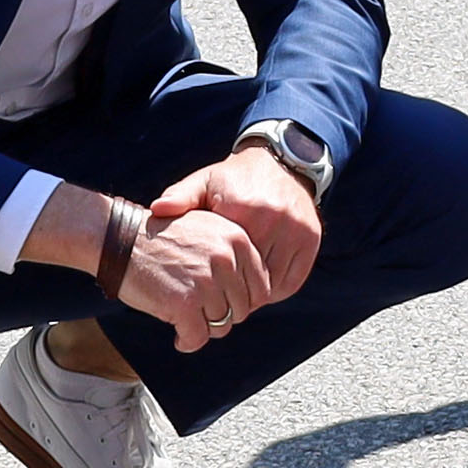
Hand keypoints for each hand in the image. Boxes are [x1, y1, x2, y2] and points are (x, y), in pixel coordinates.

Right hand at [117, 202, 276, 352]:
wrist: (119, 238)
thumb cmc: (161, 237)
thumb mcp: (208, 232)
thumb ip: (234, 258)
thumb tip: (255, 295)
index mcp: (237, 240)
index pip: (261, 288)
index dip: (243, 303)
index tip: (223, 306)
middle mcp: (227, 260)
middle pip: (242, 309)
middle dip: (222, 317)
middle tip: (201, 316)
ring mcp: (206, 282)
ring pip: (222, 325)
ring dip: (203, 328)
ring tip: (186, 322)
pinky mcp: (184, 303)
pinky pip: (198, 337)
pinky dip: (188, 342)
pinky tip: (179, 338)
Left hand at [152, 142, 322, 304]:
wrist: (278, 163)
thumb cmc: (232, 180)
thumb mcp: (203, 182)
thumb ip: (180, 196)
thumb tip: (157, 210)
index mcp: (243, 210)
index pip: (227, 264)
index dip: (215, 283)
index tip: (204, 292)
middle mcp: (273, 220)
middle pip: (251, 278)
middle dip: (235, 295)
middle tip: (220, 304)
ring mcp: (296, 230)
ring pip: (274, 284)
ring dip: (257, 296)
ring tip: (239, 300)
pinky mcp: (311, 237)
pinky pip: (293, 279)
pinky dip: (277, 289)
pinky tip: (261, 289)